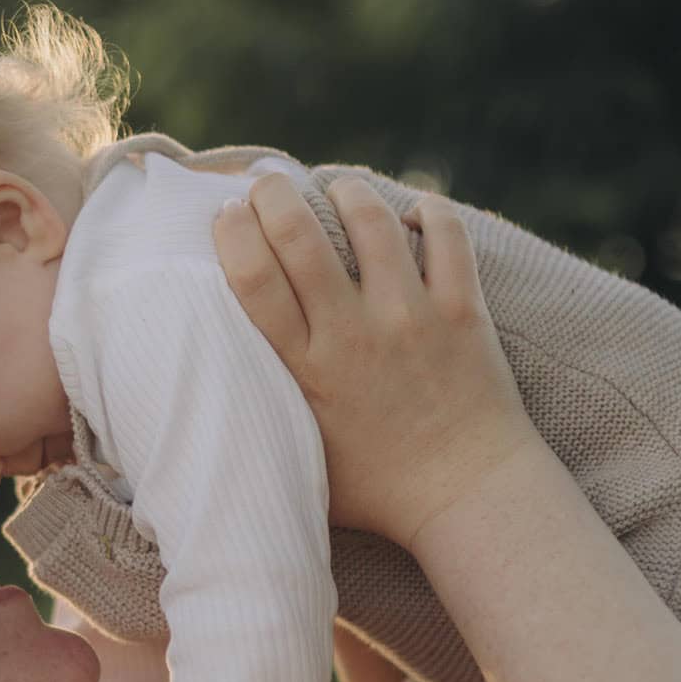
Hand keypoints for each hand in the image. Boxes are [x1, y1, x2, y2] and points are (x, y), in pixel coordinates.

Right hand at [212, 176, 541, 552]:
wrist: (468, 498)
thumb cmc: (380, 494)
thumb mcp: (302, 463)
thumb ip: (266, 421)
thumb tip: (211, 407)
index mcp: (308, 370)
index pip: (253, 279)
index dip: (233, 233)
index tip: (227, 214)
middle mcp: (354, 335)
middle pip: (299, 233)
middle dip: (275, 191)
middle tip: (269, 183)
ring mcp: (411, 318)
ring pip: (371, 220)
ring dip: (347, 192)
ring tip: (338, 191)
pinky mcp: (462, 311)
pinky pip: (445, 235)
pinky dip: (427, 212)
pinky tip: (410, 215)